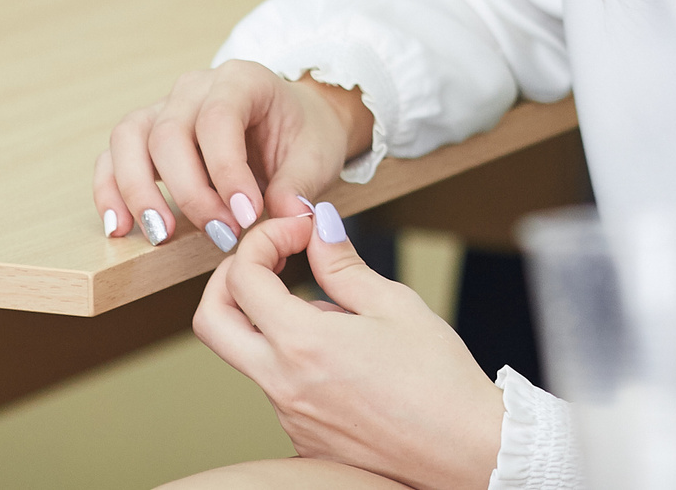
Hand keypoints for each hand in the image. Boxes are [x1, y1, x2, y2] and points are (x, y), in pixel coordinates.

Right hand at [94, 62, 375, 249]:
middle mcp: (196, 88)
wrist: (294, 123)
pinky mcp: (145, 137)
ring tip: (163, 234)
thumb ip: (300, 184)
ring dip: (140, 191)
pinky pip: (113, 157)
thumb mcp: (317, 155)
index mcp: (242, 80)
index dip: (227, 170)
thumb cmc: (304, 134)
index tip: (245, 216)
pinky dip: (110, 191)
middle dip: (191, 192)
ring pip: (130, 139)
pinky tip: (120, 227)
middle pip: (170, 132)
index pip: (219, 118)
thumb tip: (288, 215)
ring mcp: (165, 109)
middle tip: (221, 234)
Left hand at [195, 200, 504, 489]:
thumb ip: (343, 264)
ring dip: (272, 319)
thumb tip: (318, 227)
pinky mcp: (302, 437)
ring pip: (248, 354)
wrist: (464, 449)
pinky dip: (297, 357)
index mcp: (304, 344)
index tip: (299, 233)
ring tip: (338, 315)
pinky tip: (347, 356)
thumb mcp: (395, 304)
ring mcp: (288, 416)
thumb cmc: (440, 379)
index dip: (264, 240)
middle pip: (211, 320)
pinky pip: (279, 385)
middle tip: (272, 260)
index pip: (242, 277)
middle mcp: (282, 385)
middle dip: (229, 277)